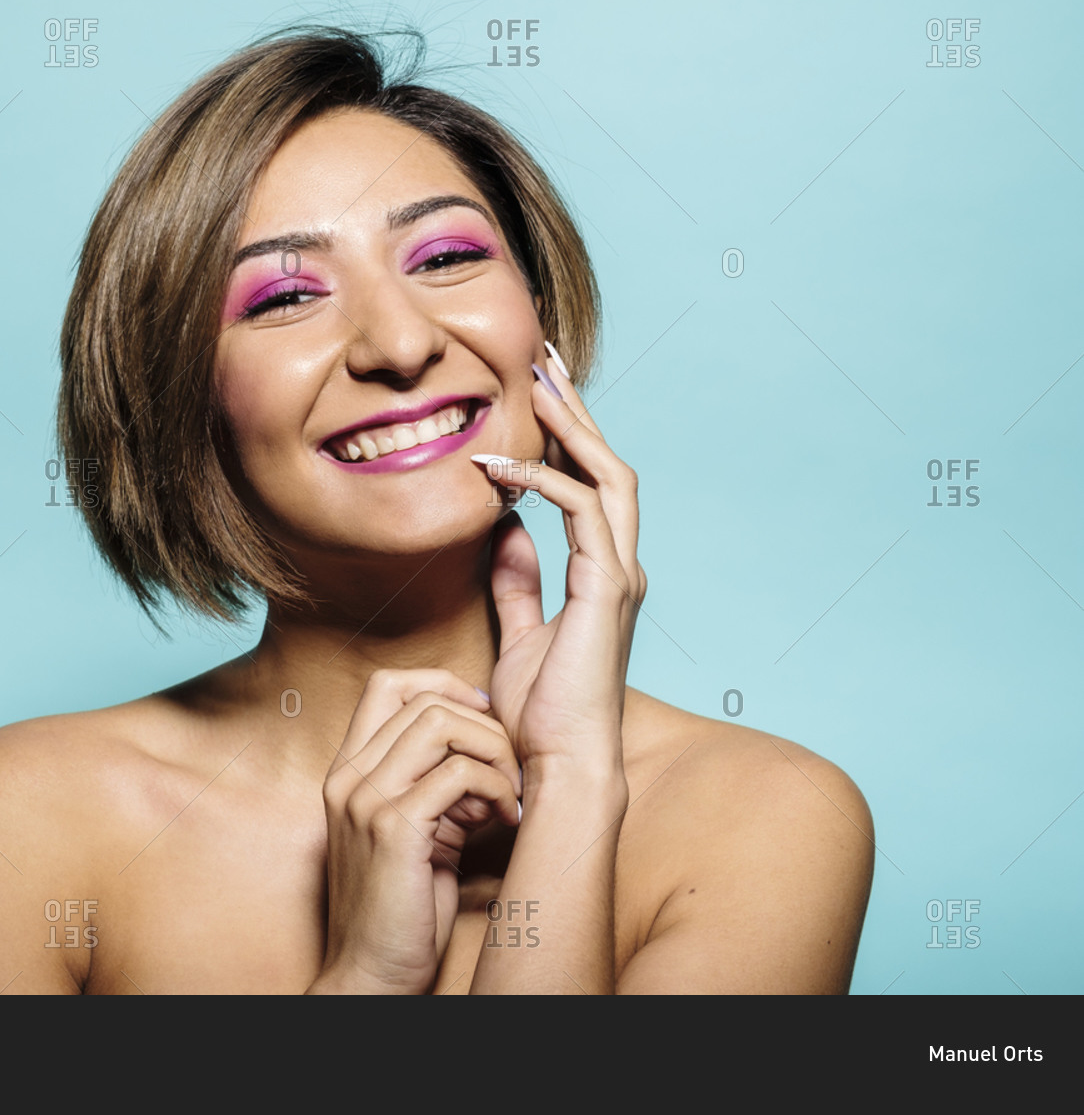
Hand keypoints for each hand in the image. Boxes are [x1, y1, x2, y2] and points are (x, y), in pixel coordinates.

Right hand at [311, 669, 521, 993]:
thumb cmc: (401, 908)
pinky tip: (507, 820)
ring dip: (493, 751)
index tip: (483, 717)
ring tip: (509, 793)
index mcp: (349, 771)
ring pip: (441, 723)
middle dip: (483, 723)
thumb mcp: (414, 830)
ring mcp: (366, 800)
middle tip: (510, 768)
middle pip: (422, 697)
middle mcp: (349, 776)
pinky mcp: (394, 829)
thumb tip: (484, 753)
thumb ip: (434, 785)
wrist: (371, 973)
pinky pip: (458, 774)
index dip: (443, 684)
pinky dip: (497, 789)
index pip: (387, 684)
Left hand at [472, 342, 646, 780]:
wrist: (559, 765)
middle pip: (608, 465)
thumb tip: (505, 531)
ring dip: (572, 426)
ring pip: (608, 476)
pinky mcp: (607, 590)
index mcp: (601, 573)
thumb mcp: (519, 633)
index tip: (536, 394)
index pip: (590, 484)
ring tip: (537, 382)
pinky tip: (503, 467)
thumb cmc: (542, 713)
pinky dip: (545, 480)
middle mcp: (618, 566)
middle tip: (545, 358)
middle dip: (577, 409)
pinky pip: (582, 512)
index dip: (567, 435)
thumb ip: (518, 583)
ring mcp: (618, 576)